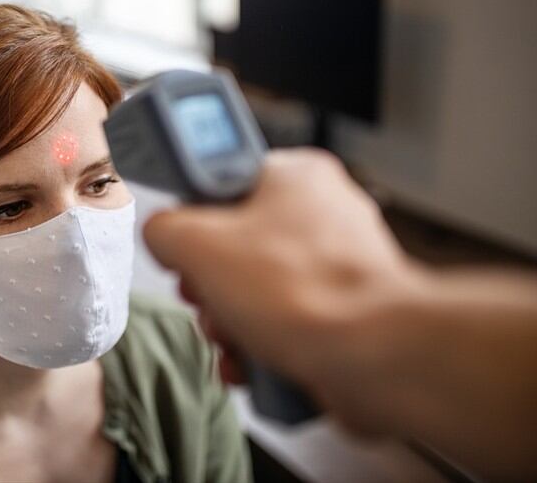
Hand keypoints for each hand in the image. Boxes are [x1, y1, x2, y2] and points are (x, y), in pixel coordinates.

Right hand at [143, 149, 416, 406]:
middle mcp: (322, 213)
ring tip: (232, 337)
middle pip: (234, 243)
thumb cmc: (306, 293)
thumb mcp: (199, 244)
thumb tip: (162, 235)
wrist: (374, 358)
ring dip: (229, 321)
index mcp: (295, 175)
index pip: (223, 177)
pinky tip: (252, 362)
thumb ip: (164, 227)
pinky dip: (260, 344)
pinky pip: (284, 321)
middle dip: (209, 285)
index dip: (192, 214)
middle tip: (205, 296)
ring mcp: (337, 265)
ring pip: (256, 289)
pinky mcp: (344, 311)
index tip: (180, 238)